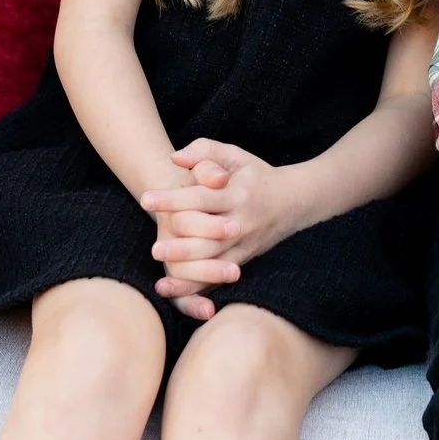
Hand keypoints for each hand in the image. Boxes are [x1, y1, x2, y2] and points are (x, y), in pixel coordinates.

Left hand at [138, 141, 306, 320]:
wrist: (292, 202)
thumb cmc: (255, 175)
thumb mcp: (234, 155)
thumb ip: (204, 151)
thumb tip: (175, 158)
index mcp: (238, 194)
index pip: (201, 199)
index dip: (173, 199)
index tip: (146, 198)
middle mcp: (242, 222)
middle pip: (208, 237)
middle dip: (181, 243)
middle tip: (155, 247)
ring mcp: (244, 244)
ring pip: (213, 260)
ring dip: (186, 265)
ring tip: (161, 266)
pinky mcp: (242, 259)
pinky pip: (216, 276)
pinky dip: (193, 286)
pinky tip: (169, 288)